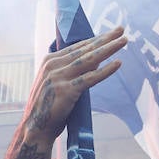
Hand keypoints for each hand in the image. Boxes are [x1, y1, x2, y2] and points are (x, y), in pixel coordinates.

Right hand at [23, 27, 125, 141]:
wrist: (35, 129)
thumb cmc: (48, 107)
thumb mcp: (56, 83)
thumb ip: (70, 71)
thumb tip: (93, 61)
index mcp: (49, 61)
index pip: (78, 46)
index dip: (95, 39)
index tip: (110, 33)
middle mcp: (53, 66)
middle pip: (85, 49)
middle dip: (105, 38)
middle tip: (121, 29)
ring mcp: (59, 78)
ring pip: (89, 60)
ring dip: (108, 49)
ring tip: (124, 40)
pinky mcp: (67, 91)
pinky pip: (90, 78)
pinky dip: (105, 70)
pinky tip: (118, 63)